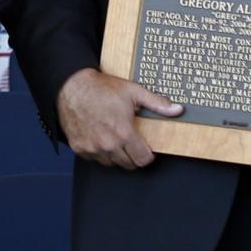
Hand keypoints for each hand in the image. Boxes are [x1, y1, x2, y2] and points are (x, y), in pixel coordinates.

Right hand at [55, 66, 177, 170]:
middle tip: (132, 143)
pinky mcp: (79, 148)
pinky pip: (94, 158)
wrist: (72, 86)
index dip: (148, 155)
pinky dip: (99, 153)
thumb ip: (157, 103)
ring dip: (116, 156)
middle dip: (133, 156)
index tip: (146, 149)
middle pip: (128, 165)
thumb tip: (178, 110)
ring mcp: (92, 148)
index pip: (142, 160)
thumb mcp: (133, 91)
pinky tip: (100, 139)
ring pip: (111, 163)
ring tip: (116, 140)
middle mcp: (108, 145)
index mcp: (124, 134)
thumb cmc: (102, 88)